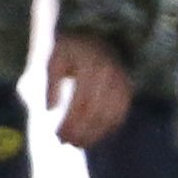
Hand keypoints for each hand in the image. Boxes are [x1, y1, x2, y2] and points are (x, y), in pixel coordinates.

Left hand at [45, 33, 131, 150]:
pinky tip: (95, 134)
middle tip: (65, 143)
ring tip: (78, 143)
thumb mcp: (55, 58)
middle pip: (96, 112)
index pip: (80, 102)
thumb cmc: (72, 49)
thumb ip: (51, 82)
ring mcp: (121, 82)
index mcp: (90, 67)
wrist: (100, 34)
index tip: (57, 135)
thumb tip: (50, 109)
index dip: (70, 122)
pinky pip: (121, 113)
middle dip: (80, 131)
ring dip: (94, 133)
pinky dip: (108, 127)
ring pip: (110, 116)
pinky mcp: (128, 88)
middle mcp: (109, 75)